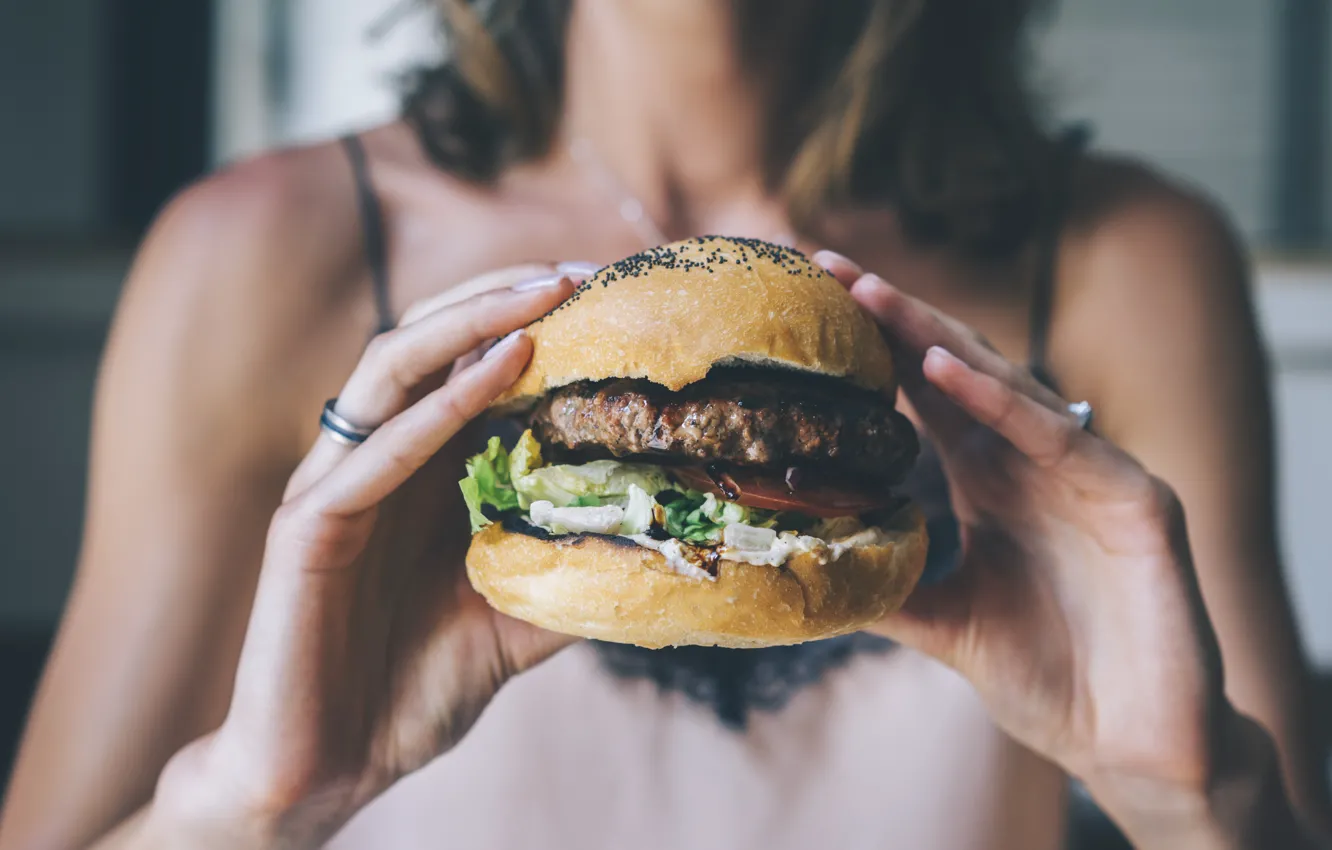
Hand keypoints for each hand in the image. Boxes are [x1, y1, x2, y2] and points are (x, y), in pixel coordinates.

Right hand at [150, 269, 579, 846]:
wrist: (329, 768)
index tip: (607, 298)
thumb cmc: (413, 686)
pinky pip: (375, 451)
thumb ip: (571, 574)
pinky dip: (440, 404)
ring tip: (546, 293)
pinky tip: (503, 367)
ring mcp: (335, 487)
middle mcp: (373, 461)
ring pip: (392, 370)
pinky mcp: (306, 528)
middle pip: (428, 345)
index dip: (529, 325)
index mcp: (417, 473)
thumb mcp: (517, 621)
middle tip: (582, 273)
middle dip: (501, 298)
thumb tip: (660, 550)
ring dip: (470, 322)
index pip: (467, 370)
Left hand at [813, 254, 1319, 845]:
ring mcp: (1086, 474)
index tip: (812, 303)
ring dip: (936, 339)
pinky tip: (942, 369)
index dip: (872, 347)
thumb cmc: (1049, 679)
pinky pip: (1060, 438)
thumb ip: (886, 586)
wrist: (1130, 745)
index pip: (923, 396)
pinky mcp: (1135, 499)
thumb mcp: (945, 623)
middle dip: (893, 316)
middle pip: (957, 370)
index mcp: (991, 480)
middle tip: (827, 268)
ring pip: (1006, 387)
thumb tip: (799, 565)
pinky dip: (1002, 402)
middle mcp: (1034, 463)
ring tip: (871, 295)